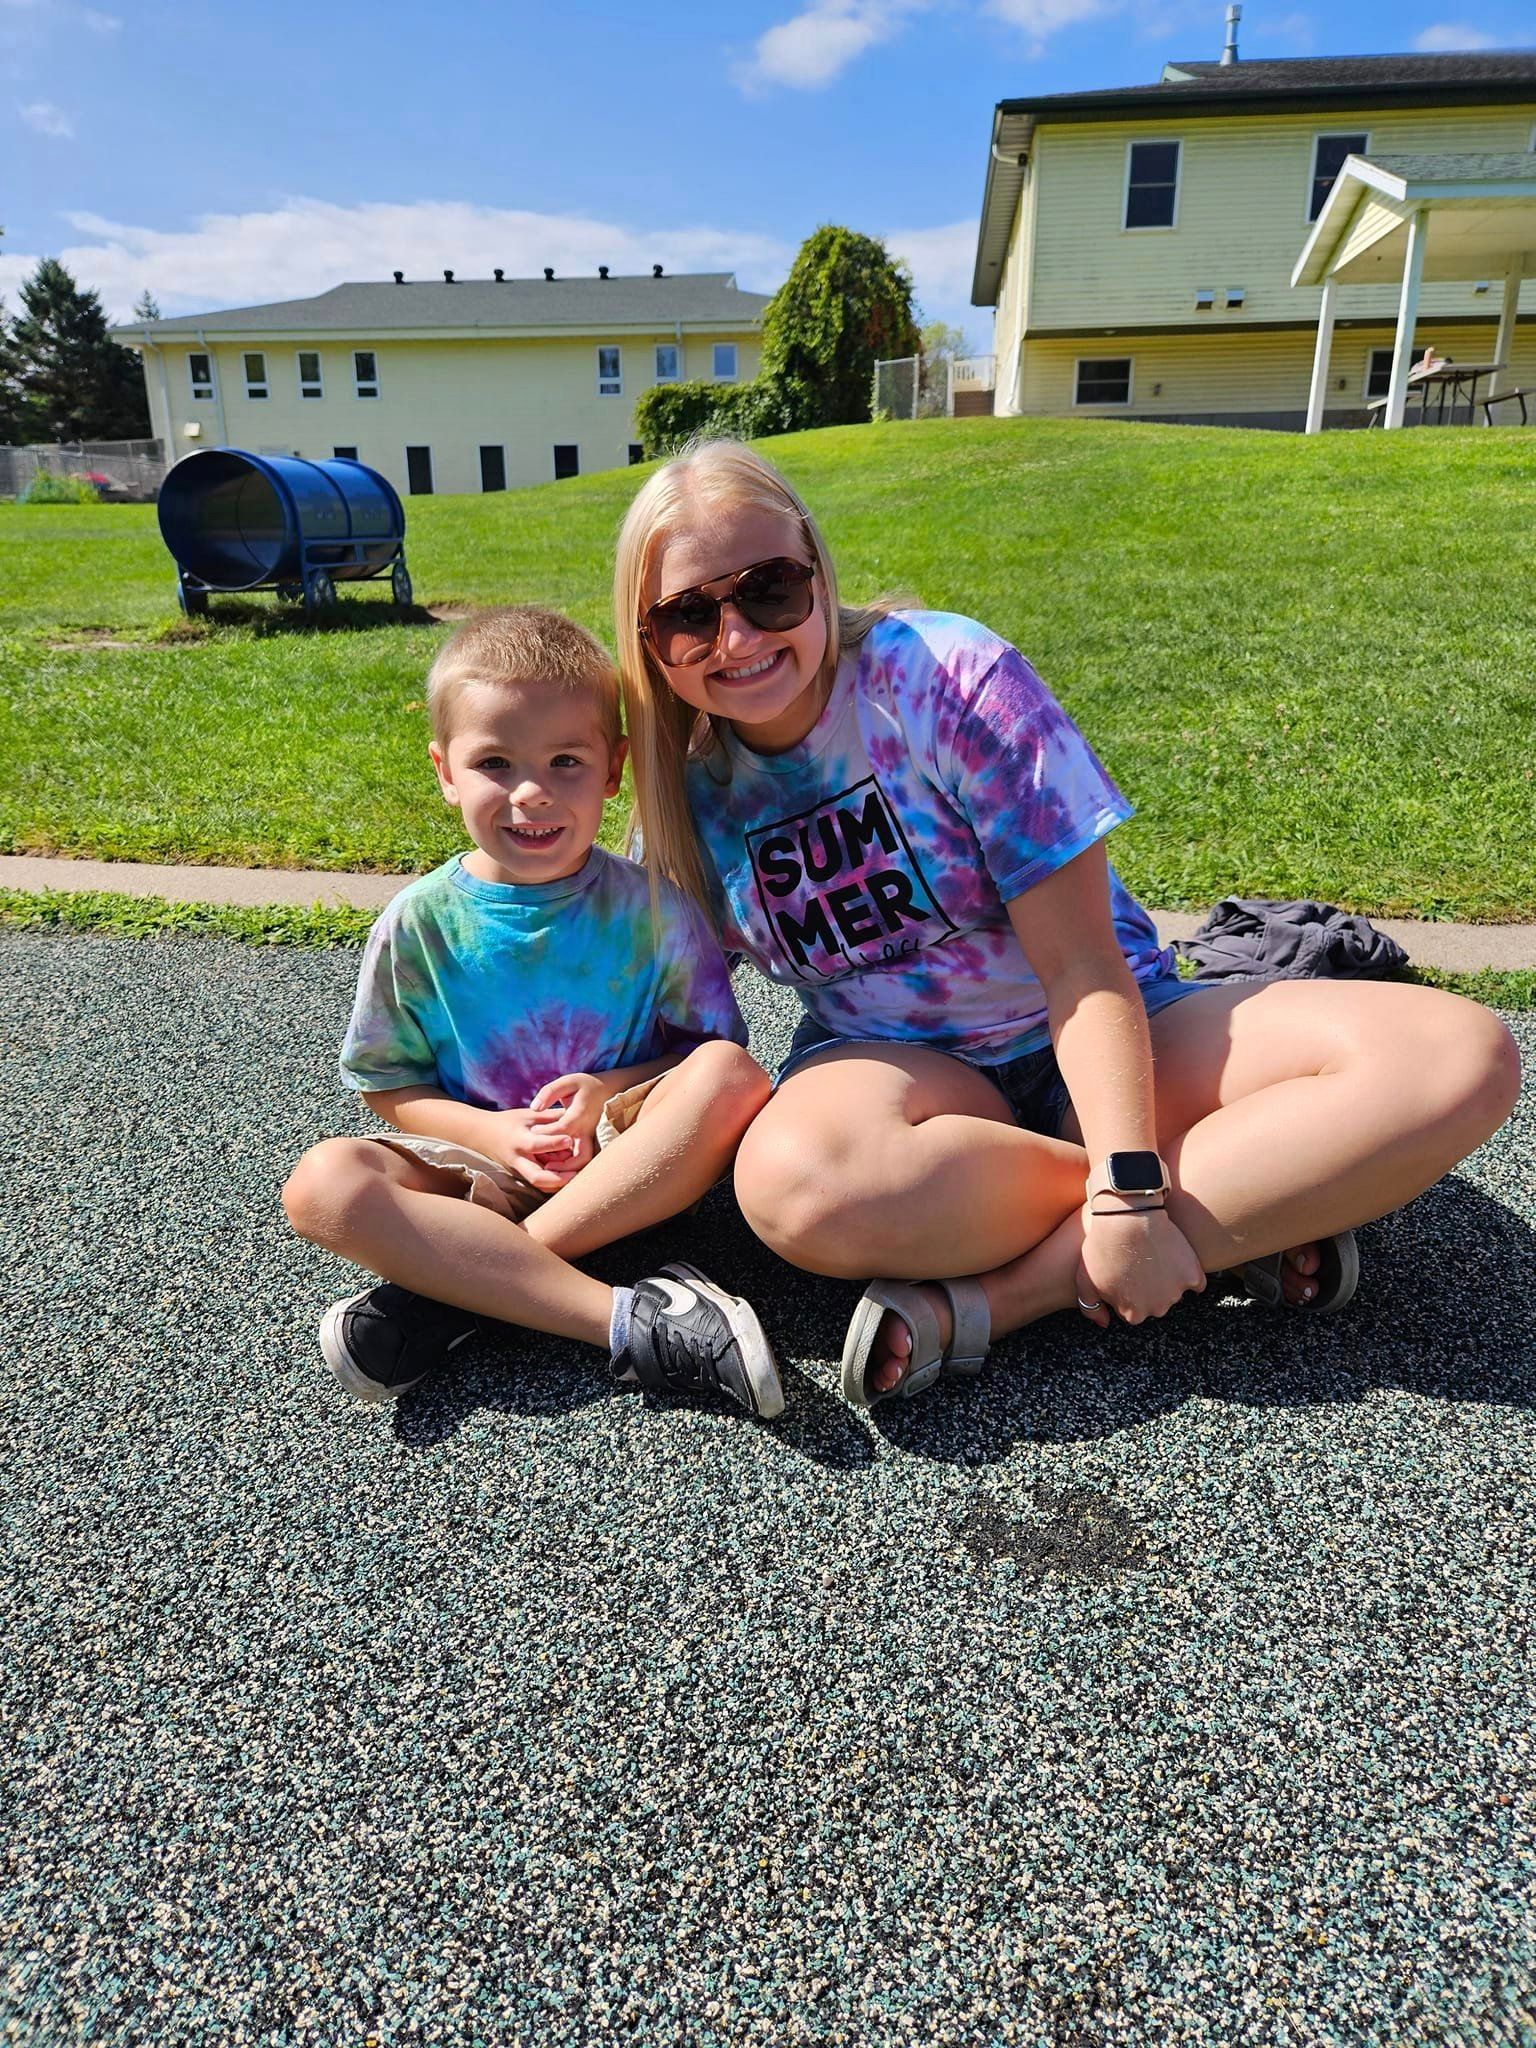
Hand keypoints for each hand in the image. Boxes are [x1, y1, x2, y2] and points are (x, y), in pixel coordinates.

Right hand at [483, 1104, 588, 1192]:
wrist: (483, 1135)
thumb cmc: (508, 1122)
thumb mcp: (528, 1114)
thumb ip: (550, 1116)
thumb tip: (574, 1114)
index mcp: (518, 1140)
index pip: (536, 1145)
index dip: (554, 1143)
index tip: (569, 1139)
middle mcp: (518, 1159)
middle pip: (537, 1177)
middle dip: (558, 1179)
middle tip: (577, 1173)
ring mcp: (519, 1170)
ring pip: (540, 1185)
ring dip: (559, 1183)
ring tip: (577, 1175)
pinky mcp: (522, 1175)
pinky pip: (540, 1183)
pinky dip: (554, 1182)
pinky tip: (569, 1175)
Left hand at [526, 1071, 608, 1171]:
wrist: (608, 1090)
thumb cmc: (584, 1085)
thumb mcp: (568, 1082)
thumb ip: (549, 1092)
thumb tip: (535, 1108)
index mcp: (581, 1114)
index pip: (563, 1129)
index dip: (547, 1134)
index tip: (532, 1132)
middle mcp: (587, 1130)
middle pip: (580, 1156)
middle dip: (563, 1165)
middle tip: (544, 1164)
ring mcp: (590, 1138)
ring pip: (584, 1161)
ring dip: (568, 1169)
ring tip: (549, 1167)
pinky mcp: (590, 1142)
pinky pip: (583, 1159)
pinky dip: (571, 1166)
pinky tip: (555, 1163)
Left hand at [1075, 1207, 1204, 1330]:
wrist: (1127, 1218)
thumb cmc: (1102, 1247)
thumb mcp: (1084, 1280)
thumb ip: (1090, 1308)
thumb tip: (1104, 1323)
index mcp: (1132, 1314)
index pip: (1132, 1310)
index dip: (1127, 1292)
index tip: (1124, 1275)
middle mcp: (1156, 1309)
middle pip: (1154, 1302)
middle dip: (1148, 1288)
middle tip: (1139, 1264)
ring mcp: (1176, 1293)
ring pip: (1173, 1291)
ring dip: (1167, 1279)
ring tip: (1153, 1256)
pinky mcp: (1193, 1275)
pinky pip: (1196, 1282)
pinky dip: (1189, 1273)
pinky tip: (1177, 1260)